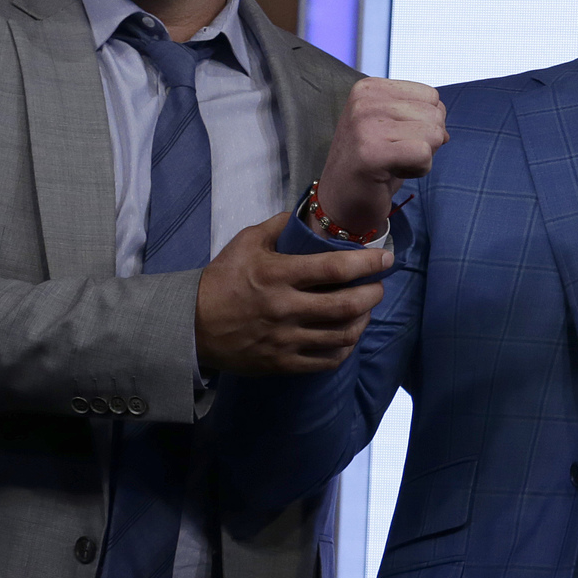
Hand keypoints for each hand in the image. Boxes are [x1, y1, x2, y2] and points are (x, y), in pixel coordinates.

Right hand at [196, 213, 390, 373]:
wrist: (190, 325)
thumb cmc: (221, 280)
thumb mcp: (245, 243)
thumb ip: (279, 227)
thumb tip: (307, 213)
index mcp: (278, 275)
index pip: (335, 269)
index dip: (368, 263)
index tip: (387, 259)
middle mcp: (286, 308)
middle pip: (347, 305)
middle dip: (373, 294)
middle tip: (379, 286)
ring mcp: (285, 339)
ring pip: (342, 335)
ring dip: (363, 321)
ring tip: (366, 310)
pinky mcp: (282, 363)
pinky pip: (326, 361)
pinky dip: (345, 348)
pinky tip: (348, 336)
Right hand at [314, 78, 446, 235]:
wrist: (341, 202)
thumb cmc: (373, 164)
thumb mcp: (395, 130)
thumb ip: (422, 118)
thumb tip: (445, 132)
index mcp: (369, 88)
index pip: (431, 96)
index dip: (424, 123)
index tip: (395, 139)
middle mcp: (364, 101)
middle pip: (435, 114)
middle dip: (425, 141)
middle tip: (393, 155)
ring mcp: (364, 125)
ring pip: (434, 133)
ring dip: (421, 157)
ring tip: (391, 164)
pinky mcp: (371, 152)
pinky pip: (424, 154)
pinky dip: (419, 169)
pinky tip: (392, 173)